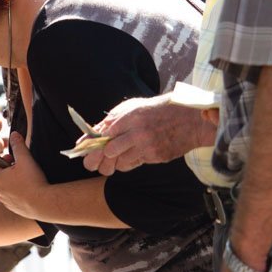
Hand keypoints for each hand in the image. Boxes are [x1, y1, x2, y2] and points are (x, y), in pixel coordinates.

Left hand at [0, 132, 49, 219]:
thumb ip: (18, 145)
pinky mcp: (12, 207)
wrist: (45, 205)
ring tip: (20, 172)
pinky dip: (13, 188)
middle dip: (1, 165)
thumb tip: (14, 134)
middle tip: (13, 160)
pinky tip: (25, 185)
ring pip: (1, 185)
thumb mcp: (25, 159)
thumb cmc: (33, 182)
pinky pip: (8, 195)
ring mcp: (4, 201)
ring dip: (7, 177)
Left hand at [81, 94, 216, 175]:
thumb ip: (114, 119)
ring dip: (114, 162)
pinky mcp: (155, 157)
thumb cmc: (158, 110)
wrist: (189, 118)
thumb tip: (95, 132)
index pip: (103, 134)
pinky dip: (128, 162)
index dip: (90, 144)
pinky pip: (134, 165)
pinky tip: (129, 157)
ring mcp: (147, 146)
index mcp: (130, 116)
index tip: (82, 150)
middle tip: (95, 161)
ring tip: (113, 159)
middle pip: (108, 152)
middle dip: (100, 157)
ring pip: (120, 162)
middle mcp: (137, 132)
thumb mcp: (134, 107)